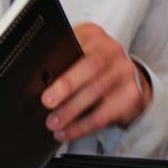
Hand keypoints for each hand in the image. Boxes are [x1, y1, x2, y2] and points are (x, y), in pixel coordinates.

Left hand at [41, 22, 152, 142]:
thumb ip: (61, 63)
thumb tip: (35, 83)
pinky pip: (106, 113)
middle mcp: (113, 50)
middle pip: (91, 65)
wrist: (128, 82)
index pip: (76, 43)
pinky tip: (68, 132)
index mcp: (94, 36)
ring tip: (53, 122)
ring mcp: (126, 71)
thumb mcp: (78, 57)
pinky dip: (83, 126)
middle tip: (47, 101)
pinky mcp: (132, 95)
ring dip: (72, 109)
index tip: (41, 75)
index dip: (58, 58)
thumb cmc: (93, 70)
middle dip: (67, 84)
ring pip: (98, 90)